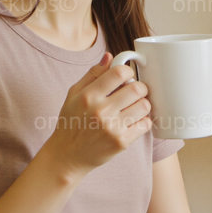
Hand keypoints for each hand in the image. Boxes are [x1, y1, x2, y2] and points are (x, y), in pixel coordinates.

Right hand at [43, 54, 150, 177]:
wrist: (67, 156)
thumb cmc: (71, 122)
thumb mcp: (74, 95)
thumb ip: (92, 74)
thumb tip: (110, 56)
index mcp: (89, 96)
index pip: (119, 73)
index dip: (128, 71)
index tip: (126, 76)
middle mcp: (101, 111)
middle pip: (137, 88)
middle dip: (140, 88)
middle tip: (134, 92)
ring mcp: (112, 127)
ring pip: (144, 106)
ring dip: (143, 104)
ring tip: (133, 107)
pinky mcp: (121, 142)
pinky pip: (145, 124)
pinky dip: (143, 121)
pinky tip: (133, 121)